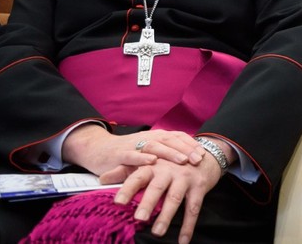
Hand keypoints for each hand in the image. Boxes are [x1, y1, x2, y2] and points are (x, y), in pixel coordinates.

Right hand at [63, 125, 204, 178]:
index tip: (204, 154)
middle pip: (170, 140)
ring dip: (169, 152)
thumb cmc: (127, 154)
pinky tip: (152, 161)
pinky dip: (142, 157)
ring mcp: (133, 145)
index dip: (191, 144)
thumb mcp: (148, 153)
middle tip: (199, 159)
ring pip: (154, 145)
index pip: (177, 137)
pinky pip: (132, 155)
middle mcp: (147, 138)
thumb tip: (188, 163)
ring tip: (182, 160)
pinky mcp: (119, 154)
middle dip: (186, 149)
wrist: (97, 149)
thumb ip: (164, 155)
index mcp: (156, 137)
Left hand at [107, 152, 223, 243]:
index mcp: (153, 166)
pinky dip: (188, 226)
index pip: (137, 177)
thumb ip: (124, 171)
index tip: (118, 202)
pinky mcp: (199, 187)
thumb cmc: (170, 162)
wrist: (204, 154)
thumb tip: (101, 179)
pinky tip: (183, 240)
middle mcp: (168, 171)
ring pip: (174, 198)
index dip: (127, 189)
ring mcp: (185, 179)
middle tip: (139, 218)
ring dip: (166, 216)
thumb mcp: (148, 163)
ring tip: (157, 232)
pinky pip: (194, 208)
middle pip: (157, 188)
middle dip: (148, 203)